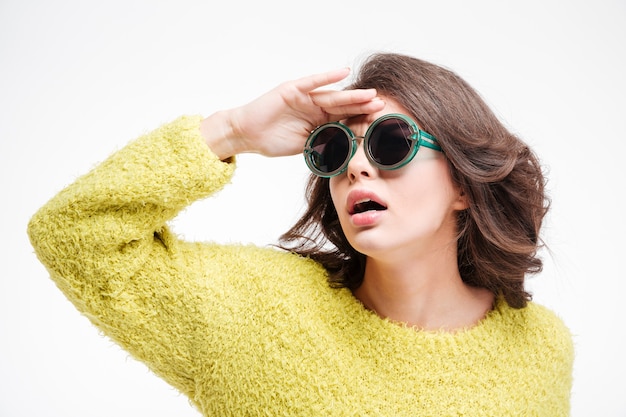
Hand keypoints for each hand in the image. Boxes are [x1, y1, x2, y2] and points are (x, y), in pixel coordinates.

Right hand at [201, 68, 385, 159]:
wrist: (247, 135)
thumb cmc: (273, 140)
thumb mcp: (304, 146)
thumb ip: (323, 143)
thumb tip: (345, 150)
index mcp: (319, 120)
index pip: (344, 119)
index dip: (361, 120)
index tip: (379, 123)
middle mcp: (315, 106)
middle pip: (343, 106)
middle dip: (362, 106)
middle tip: (381, 106)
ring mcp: (304, 97)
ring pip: (332, 95)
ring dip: (351, 95)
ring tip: (369, 94)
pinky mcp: (292, 89)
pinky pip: (312, 82)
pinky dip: (327, 77)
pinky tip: (342, 72)